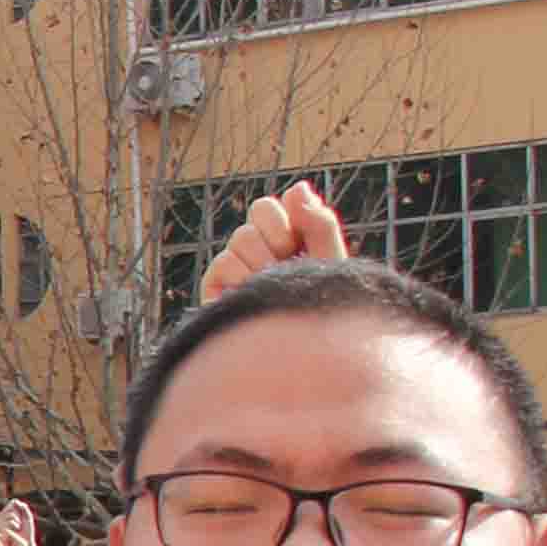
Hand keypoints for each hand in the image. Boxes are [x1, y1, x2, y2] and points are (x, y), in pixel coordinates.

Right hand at [194, 181, 352, 305]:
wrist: (298, 357)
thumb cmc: (321, 313)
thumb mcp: (330, 264)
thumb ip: (319, 224)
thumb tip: (297, 188)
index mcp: (289, 241)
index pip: (275, 206)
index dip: (287, 218)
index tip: (297, 244)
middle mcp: (260, 250)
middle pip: (258, 212)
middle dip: (277, 238)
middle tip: (286, 268)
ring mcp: (237, 269)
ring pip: (240, 238)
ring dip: (261, 262)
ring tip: (271, 289)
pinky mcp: (217, 290)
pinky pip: (223, 263)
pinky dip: (241, 277)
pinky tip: (251, 296)